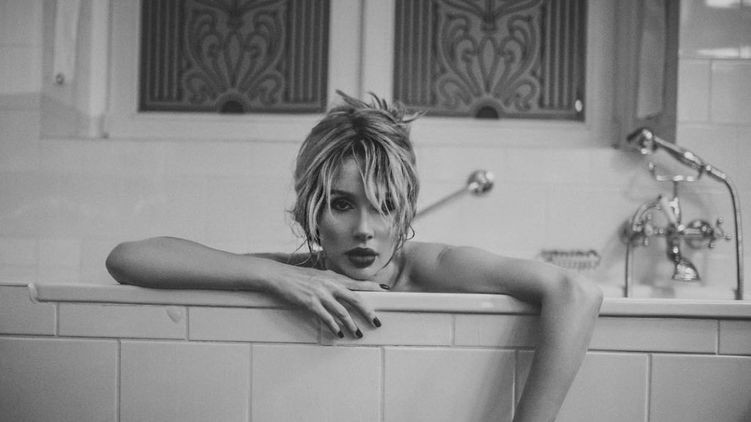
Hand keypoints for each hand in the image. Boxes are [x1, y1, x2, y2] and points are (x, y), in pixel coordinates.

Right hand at [270, 266, 385, 337]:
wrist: (279, 276)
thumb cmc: (298, 276)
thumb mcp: (319, 275)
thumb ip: (332, 281)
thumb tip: (344, 287)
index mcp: (334, 277)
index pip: (358, 283)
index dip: (373, 287)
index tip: (386, 290)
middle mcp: (330, 285)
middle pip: (355, 299)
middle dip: (368, 312)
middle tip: (377, 322)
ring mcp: (321, 294)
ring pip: (342, 312)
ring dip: (352, 325)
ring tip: (358, 334)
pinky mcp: (311, 303)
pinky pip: (326, 318)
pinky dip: (334, 327)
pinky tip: (339, 333)